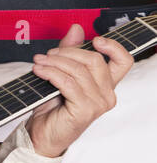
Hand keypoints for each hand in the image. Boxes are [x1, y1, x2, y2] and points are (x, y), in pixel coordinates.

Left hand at [25, 23, 132, 158]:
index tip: (95, 39)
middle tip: (47, 55)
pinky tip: (40, 72)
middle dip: (68, 52)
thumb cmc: (52, 107)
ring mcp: (97, 104)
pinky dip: (51, 73)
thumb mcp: (61, 73)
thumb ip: (71, 52)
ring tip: (38, 62)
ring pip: (79, 71)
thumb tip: (76, 29)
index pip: (123, 61)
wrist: (40, 133)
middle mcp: (107, 94)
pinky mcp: (85, 111)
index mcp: (106, 84)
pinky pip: (68, 83)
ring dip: (54, 62)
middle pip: (95, 60)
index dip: (113, 46)